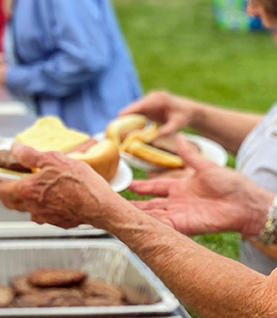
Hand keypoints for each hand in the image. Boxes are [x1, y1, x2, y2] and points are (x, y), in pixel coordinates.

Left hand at [0, 143, 125, 229]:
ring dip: (23, 199)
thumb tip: (15, 148)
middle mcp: (32, 206)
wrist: (103, 207)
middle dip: (5, 192)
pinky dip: (40, 206)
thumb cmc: (81, 184)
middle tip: (7, 182)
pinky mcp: (57, 222)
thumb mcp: (55, 160)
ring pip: (25, 209)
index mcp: (28, 190)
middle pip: (9, 201)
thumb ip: (31, 155)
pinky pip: (42, 214)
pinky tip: (50, 197)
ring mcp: (44, 216)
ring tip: (30, 187)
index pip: (0, 189)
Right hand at [119, 90, 196, 136]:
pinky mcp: (147, 106)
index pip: (140, 105)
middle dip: (126, 117)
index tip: (118, 117)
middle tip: (117, 128)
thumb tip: (155, 137)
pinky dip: (133, 120)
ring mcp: (148, 101)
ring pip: (134, 110)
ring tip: (120, 130)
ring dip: (128, 119)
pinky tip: (129, 129)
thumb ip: (167, 129)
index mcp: (159, 99)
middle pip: (134, 107)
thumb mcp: (178, 124)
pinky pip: (137, 112)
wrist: (189, 110)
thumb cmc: (184, 116)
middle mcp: (151, 97)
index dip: (129, 111)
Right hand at [129, 135, 271, 235]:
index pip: (155, 188)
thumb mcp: (206, 166)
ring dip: (138, 214)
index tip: (127, 184)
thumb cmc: (231, 184)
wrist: (247, 203)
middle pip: (150, 204)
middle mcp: (178, 203)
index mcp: (182, 188)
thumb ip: (189, 154)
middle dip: (133, 204)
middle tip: (115, 201)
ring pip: (153, 215)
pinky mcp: (184, 225)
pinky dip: (150, 224)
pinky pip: (163, 225)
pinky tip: (136, 222)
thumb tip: (179, 137)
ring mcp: (180, 215)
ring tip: (119, 212)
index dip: (141, 187)